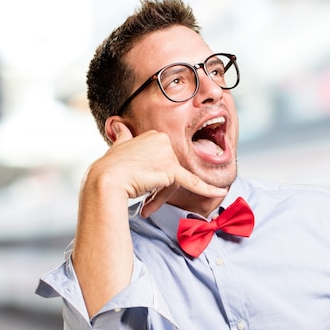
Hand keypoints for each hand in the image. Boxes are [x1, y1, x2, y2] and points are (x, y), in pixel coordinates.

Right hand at [95, 120, 225, 216]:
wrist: (107, 180)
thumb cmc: (110, 167)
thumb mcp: (118, 145)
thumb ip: (123, 136)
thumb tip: (117, 125)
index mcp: (154, 135)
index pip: (163, 161)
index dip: (153, 176)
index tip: (139, 183)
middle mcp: (164, 141)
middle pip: (170, 171)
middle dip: (158, 188)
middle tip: (142, 197)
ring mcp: (169, 155)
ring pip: (173, 182)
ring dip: (159, 196)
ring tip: (145, 204)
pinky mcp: (171, 171)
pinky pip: (194, 182)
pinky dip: (209, 189)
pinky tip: (221, 192)